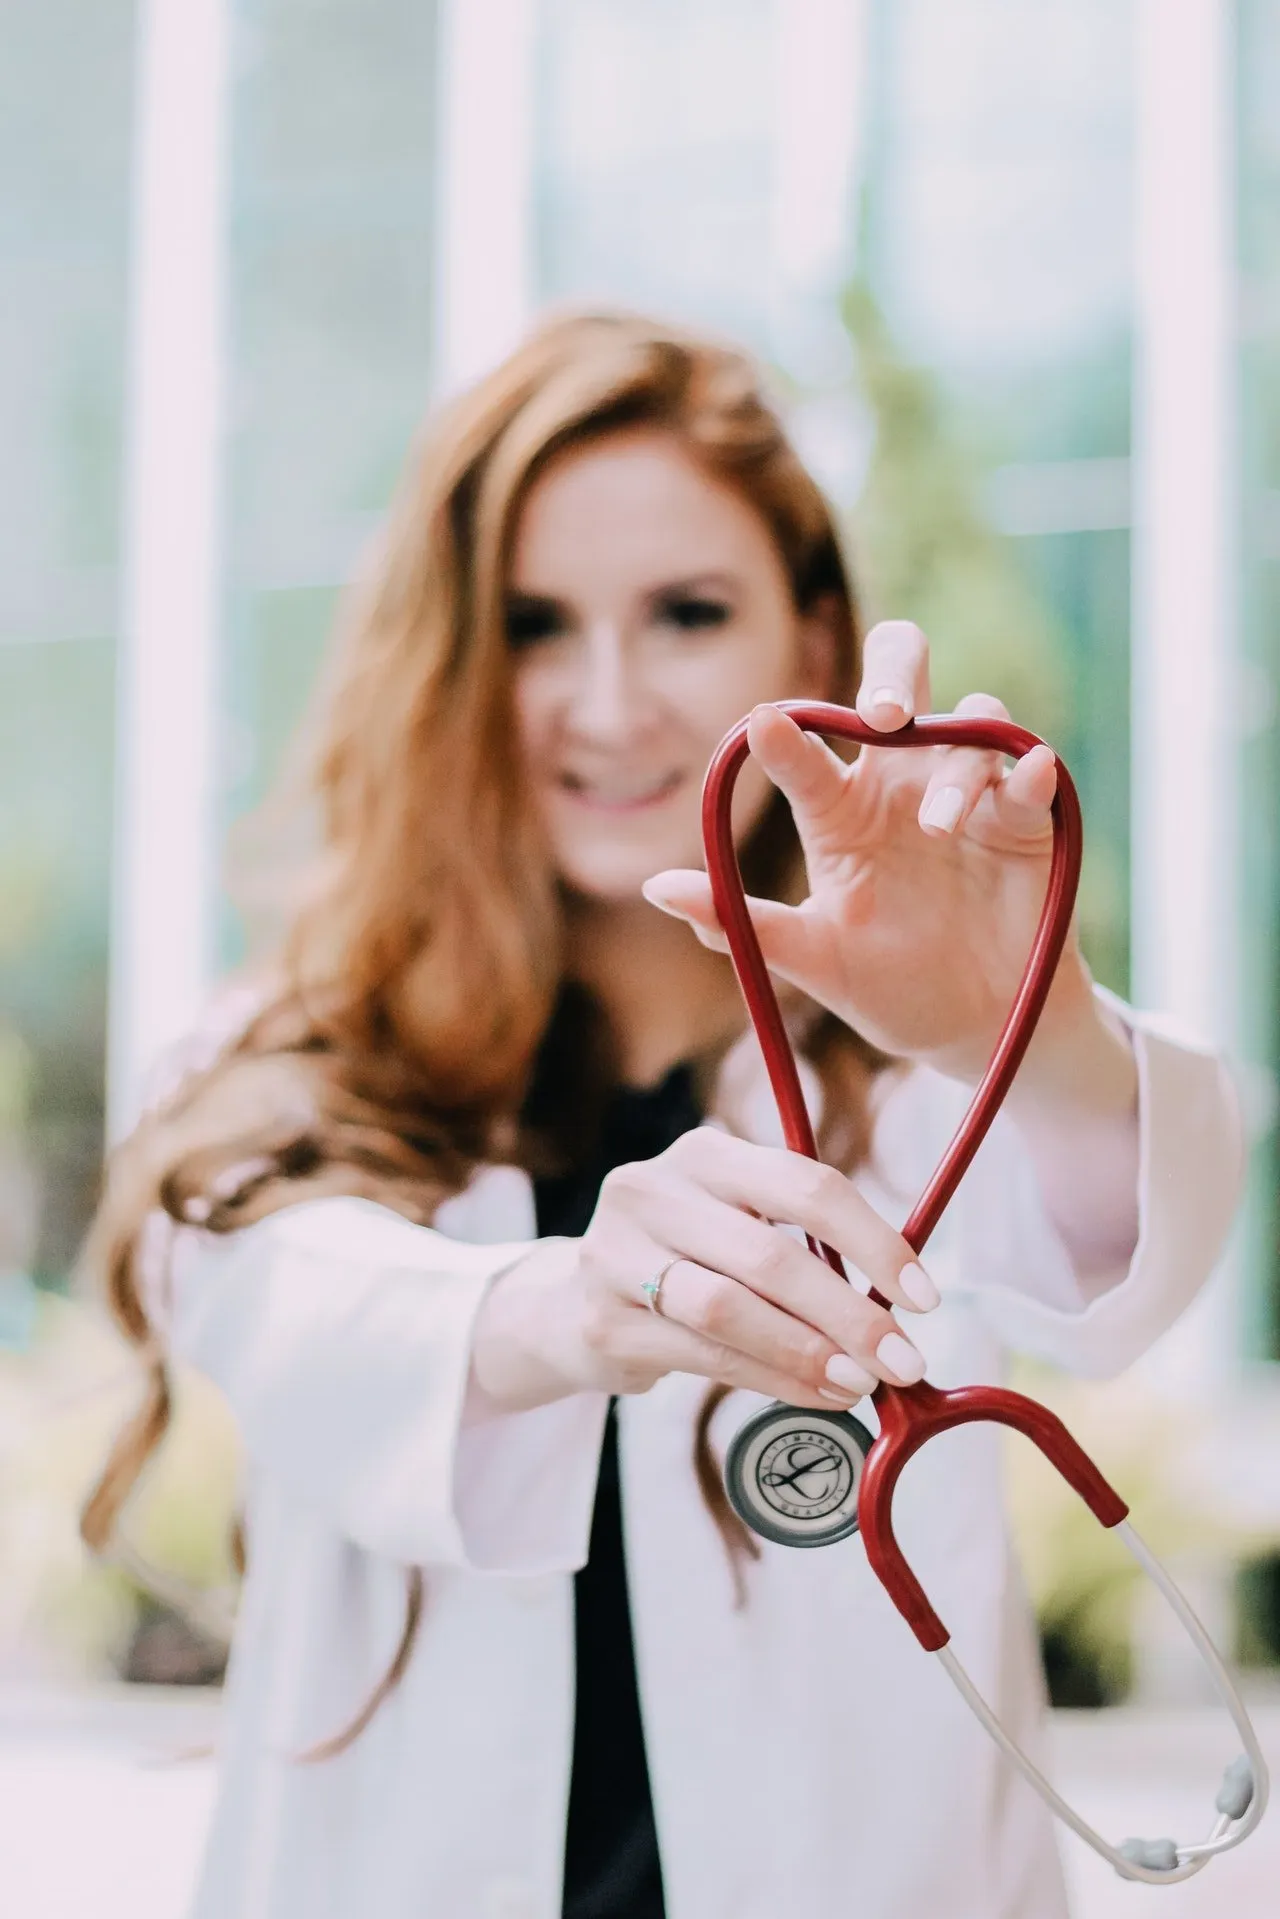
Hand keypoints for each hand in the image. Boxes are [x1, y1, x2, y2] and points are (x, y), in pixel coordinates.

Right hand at [466, 1127, 939, 1415]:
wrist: (574, 1304)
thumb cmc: (689, 1262)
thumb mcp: (739, 1228)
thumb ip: (806, 1249)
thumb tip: (902, 1307)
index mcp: (705, 1153)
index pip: (806, 1185)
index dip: (875, 1241)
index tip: (924, 1296)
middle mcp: (652, 1188)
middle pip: (770, 1252)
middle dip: (849, 1313)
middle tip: (905, 1360)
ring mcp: (615, 1252)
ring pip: (729, 1307)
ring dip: (807, 1352)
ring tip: (861, 1383)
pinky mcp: (602, 1318)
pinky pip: (703, 1354)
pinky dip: (771, 1379)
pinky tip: (816, 1394)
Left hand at [642, 619, 1094, 1086]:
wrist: (975, 1030)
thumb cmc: (885, 986)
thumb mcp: (811, 961)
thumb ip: (743, 923)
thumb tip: (657, 888)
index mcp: (839, 808)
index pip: (805, 752)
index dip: (783, 736)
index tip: (762, 726)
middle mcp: (901, 783)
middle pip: (899, 683)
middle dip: (893, 673)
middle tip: (881, 713)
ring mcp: (967, 795)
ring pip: (968, 726)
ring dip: (952, 765)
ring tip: (937, 827)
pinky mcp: (1026, 820)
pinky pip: (1029, 775)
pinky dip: (1028, 768)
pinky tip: (1026, 771)